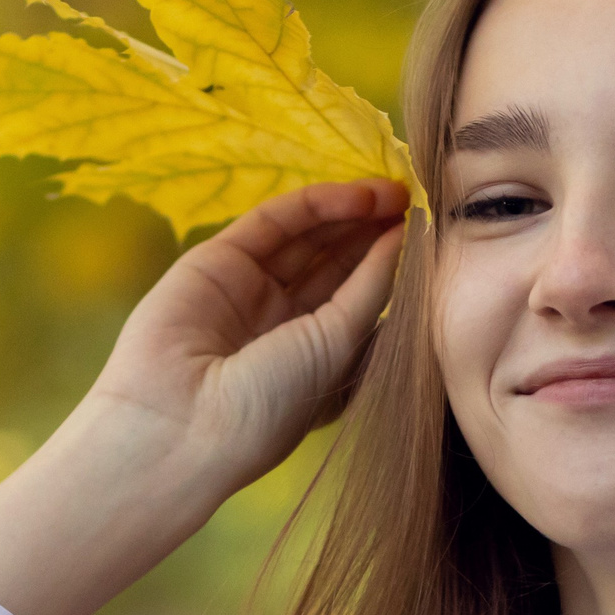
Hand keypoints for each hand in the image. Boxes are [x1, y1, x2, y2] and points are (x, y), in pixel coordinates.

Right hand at [84, 178, 409, 495]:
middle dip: (376, 231)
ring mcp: (249, 289)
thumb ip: (369, 288)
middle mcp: (283, 321)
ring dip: (352, 212)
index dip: (393, 264)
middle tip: (418, 200)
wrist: (181, 424)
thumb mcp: (338, 346)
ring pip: (308, 237)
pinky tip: (358, 197)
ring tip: (395, 191)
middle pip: (337, 261)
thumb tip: (402, 239)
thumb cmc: (268, 407)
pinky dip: (315, 204)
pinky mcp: (217, 261)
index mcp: (315, 356)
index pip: (360, 296)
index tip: (434, 237)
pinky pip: (273, 222)